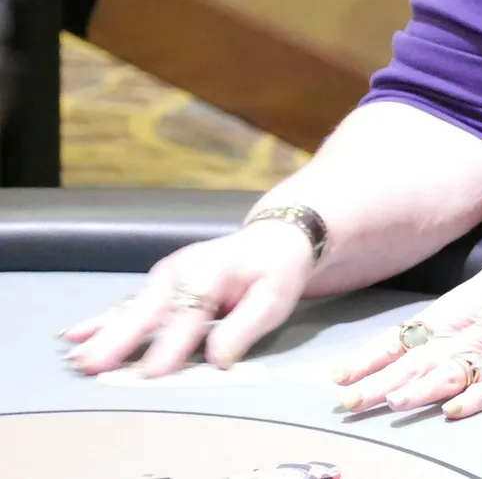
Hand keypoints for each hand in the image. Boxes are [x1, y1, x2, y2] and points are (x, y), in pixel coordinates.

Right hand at [59, 219, 314, 375]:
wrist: (274, 238)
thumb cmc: (275, 270)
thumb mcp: (274, 297)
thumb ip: (244, 327)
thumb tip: (216, 359)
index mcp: (211, 274)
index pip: (188, 315)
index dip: (170, 346)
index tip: (150, 374)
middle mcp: (181, 273)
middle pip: (148, 310)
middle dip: (119, 339)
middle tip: (92, 367)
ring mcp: (165, 277)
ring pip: (131, 310)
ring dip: (103, 334)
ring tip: (77, 358)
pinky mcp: (158, 285)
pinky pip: (126, 305)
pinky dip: (101, 320)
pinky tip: (74, 334)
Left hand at [331, 236, 481, 419]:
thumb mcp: (473, 293)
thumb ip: (443, 320)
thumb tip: (408, 341)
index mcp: (448, 314)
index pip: (399, 339)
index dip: (367, 359)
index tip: (337, 377)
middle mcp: (462, 336)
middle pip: (414, 363)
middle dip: (379, 385)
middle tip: (348, 404)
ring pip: (448, 375)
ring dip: (421, 390)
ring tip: (394, 403)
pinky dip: (472, 401)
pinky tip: (453, 412)